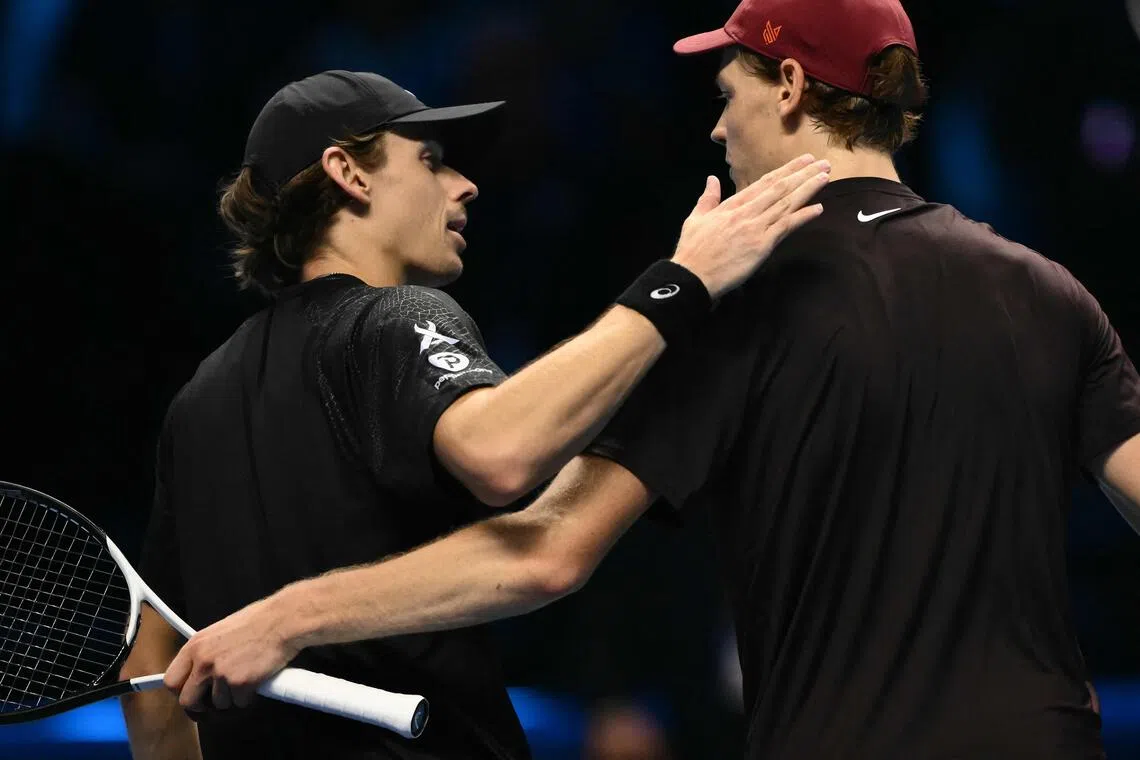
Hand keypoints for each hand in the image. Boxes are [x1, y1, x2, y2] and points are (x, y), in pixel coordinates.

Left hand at [164, 594, 299, 713]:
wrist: (283, 620)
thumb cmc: (258, 622)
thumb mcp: (220, 631)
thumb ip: (206, 653)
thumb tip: (199, 674)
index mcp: (195, 645)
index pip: (171, 680)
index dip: (181, 692)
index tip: (191, 695)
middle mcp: (203, 660)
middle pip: (187, 701)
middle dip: (201, 707)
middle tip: (214, 703)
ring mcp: (221, 673)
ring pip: (218, 704)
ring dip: (232, 699)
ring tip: (245, 680)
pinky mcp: (240, 683)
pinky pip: (240, 703)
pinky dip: (249, 697)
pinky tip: (256, 680)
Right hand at [671, 154, 829, 298]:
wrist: (692, 275)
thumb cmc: (692, 251)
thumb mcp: (695, 219)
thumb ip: (707, 198)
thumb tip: (711, 179)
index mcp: (732, 205)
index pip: (764, 183)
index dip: (786, 170)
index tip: (802, 161)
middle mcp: (747, 212)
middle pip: (780, 188)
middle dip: (803, 174)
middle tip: (824, 163)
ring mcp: (755, 227)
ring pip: (786, 203)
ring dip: (808, 189)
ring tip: (825, 177)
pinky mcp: (761, 245)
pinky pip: (786, 227)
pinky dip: (803, 216)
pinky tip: (818, 208)